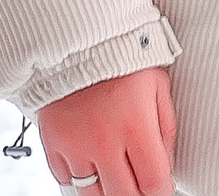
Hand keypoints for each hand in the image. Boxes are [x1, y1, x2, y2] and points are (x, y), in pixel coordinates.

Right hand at [38, 66, 174, 195]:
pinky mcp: (52, 143)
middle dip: (136, 194)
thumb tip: (166, 163)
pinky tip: (92, 162)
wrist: (75, 39)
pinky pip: (65, 179)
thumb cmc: (123, 56)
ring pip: (91, 193)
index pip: (153, 183)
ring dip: (108, 189)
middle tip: (141, 185)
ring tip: (117, 174)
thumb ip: (166, 127)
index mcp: (135, 126)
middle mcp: (103, 142)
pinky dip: (79, 177)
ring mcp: (74, 146)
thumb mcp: (158, 85)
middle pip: (122, 195)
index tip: (162, 188)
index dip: (162, 191)